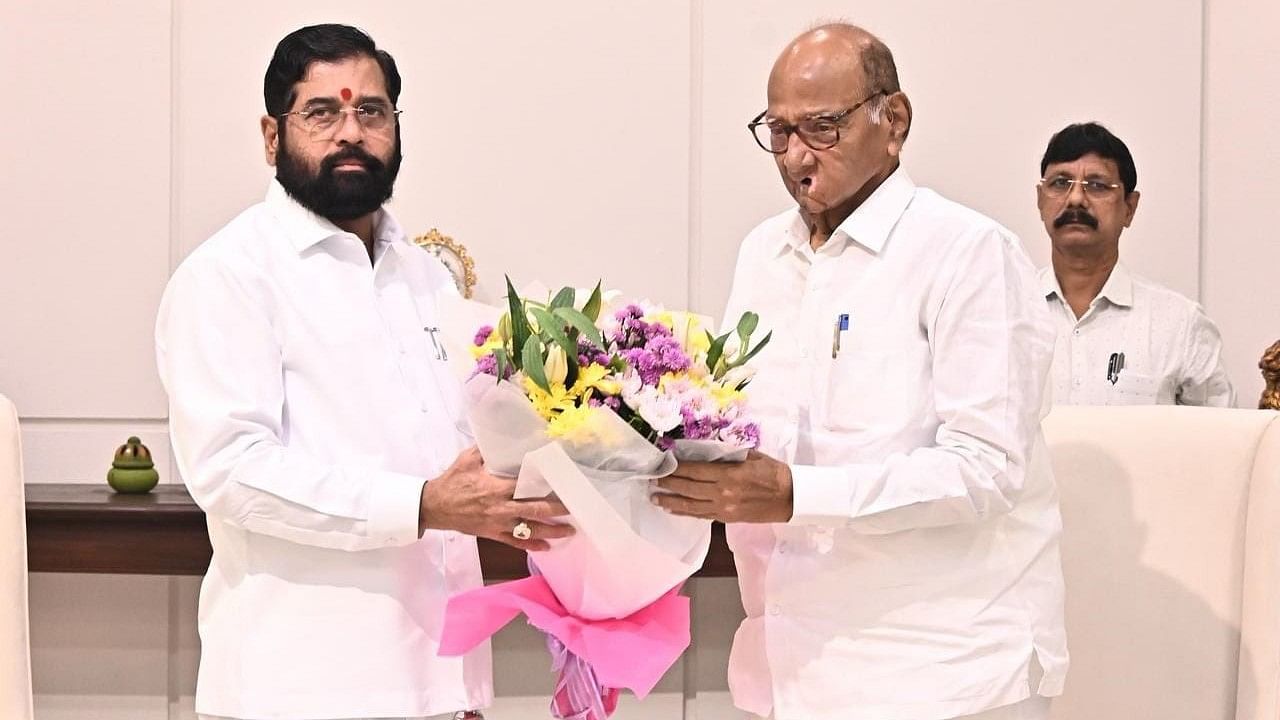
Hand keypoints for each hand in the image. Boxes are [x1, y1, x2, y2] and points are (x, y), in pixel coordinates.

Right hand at [420, 447, 574, 550]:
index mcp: (496, 487)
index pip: (527, 486)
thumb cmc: (452, 481)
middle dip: (556, 510)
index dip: (546, 485)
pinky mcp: (492, 534)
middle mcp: (501, 507)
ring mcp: (498, 523)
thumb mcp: (468, 459)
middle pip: (534, 510)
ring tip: (569, 531)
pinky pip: (515, 542)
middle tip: (574, 508)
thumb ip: (487, 449)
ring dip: (550, 531)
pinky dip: (531, 546)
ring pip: (529, 530)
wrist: (434, 506)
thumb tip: (502, 436)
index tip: (563, 482)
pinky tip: (546, 547)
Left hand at [650, 449, 793, 522]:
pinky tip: (672, 509)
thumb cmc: (773, 472)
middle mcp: (723, 493)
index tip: (663, 461)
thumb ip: (728, 453)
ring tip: (654, 497)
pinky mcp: (726, 518)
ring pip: (690, 505)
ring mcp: (723, 508)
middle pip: (688, 487)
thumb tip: (706, 449)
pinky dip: (684, 512)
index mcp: (729, 474)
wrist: (790, 498)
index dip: (677, 466)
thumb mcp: (752, 455)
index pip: (696, 470)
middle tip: (652, 478)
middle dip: (668, 482)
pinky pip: (700, 515)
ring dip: (670, 500)